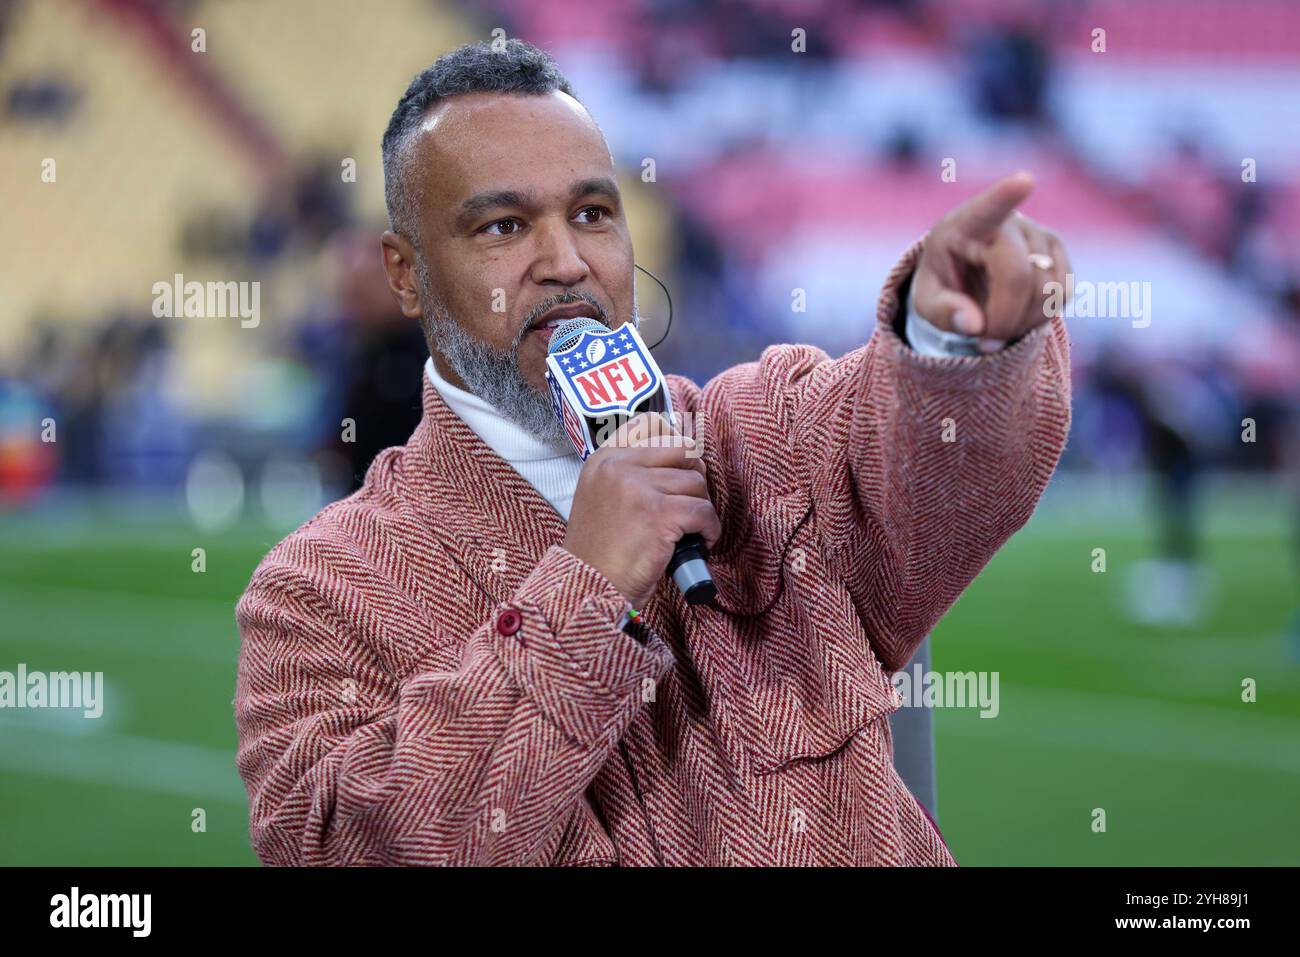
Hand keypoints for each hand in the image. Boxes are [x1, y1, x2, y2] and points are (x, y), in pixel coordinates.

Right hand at [562, 413, 721, 609]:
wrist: (589, 589)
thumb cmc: (600, 552)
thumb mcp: (601, 497)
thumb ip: (628, 474)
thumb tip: (682, 460)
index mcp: (603, 459)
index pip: (650, 423)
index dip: (676, 442)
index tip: (683, 466)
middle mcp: (618, 466)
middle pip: (682, 450)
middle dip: (694, 476)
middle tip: (690, 503)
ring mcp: (638, 487)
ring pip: (696, 482)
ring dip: (701, 508)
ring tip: (691, 530)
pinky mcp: (659, 514)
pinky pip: (703, 511)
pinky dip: (710, 529)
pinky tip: (701, 543)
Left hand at [911, 171, 1071, 349]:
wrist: (968, 275)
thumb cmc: (943, 283)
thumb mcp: (926, 302)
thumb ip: (942, 312)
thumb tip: (974, 325)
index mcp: (967, 224)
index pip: (989, 207)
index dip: (1007, 195)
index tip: (1023, 181)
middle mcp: (1010, 222)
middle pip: (1017, 276)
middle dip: (1003, 319)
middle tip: (983, 342)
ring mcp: (1040, 235)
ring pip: (1046, 290)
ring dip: (1021, 324)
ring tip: (995, 328)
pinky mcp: (1059, 254)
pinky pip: (1061, 295)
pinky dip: (1040, 318)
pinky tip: (1018, 318)